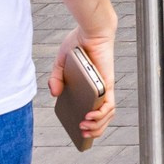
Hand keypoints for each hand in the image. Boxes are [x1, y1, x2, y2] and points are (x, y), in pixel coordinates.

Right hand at [51, 26, 117, 142]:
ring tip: (83, 128)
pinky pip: (109, 104)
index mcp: (89, 87)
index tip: (77, 132)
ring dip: (97, 126)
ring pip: (107, 114)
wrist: (90, 29)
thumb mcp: (61, 62)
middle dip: (93, 131)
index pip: (91, 110)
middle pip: (102, 117)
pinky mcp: (108, 83)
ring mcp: (105, 87)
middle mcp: (99, 90)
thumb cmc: (78, 43)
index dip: (88, 124)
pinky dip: (100, 115)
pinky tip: (89, 118)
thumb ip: (56, 77)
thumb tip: (54, 94)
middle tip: (81, 134)